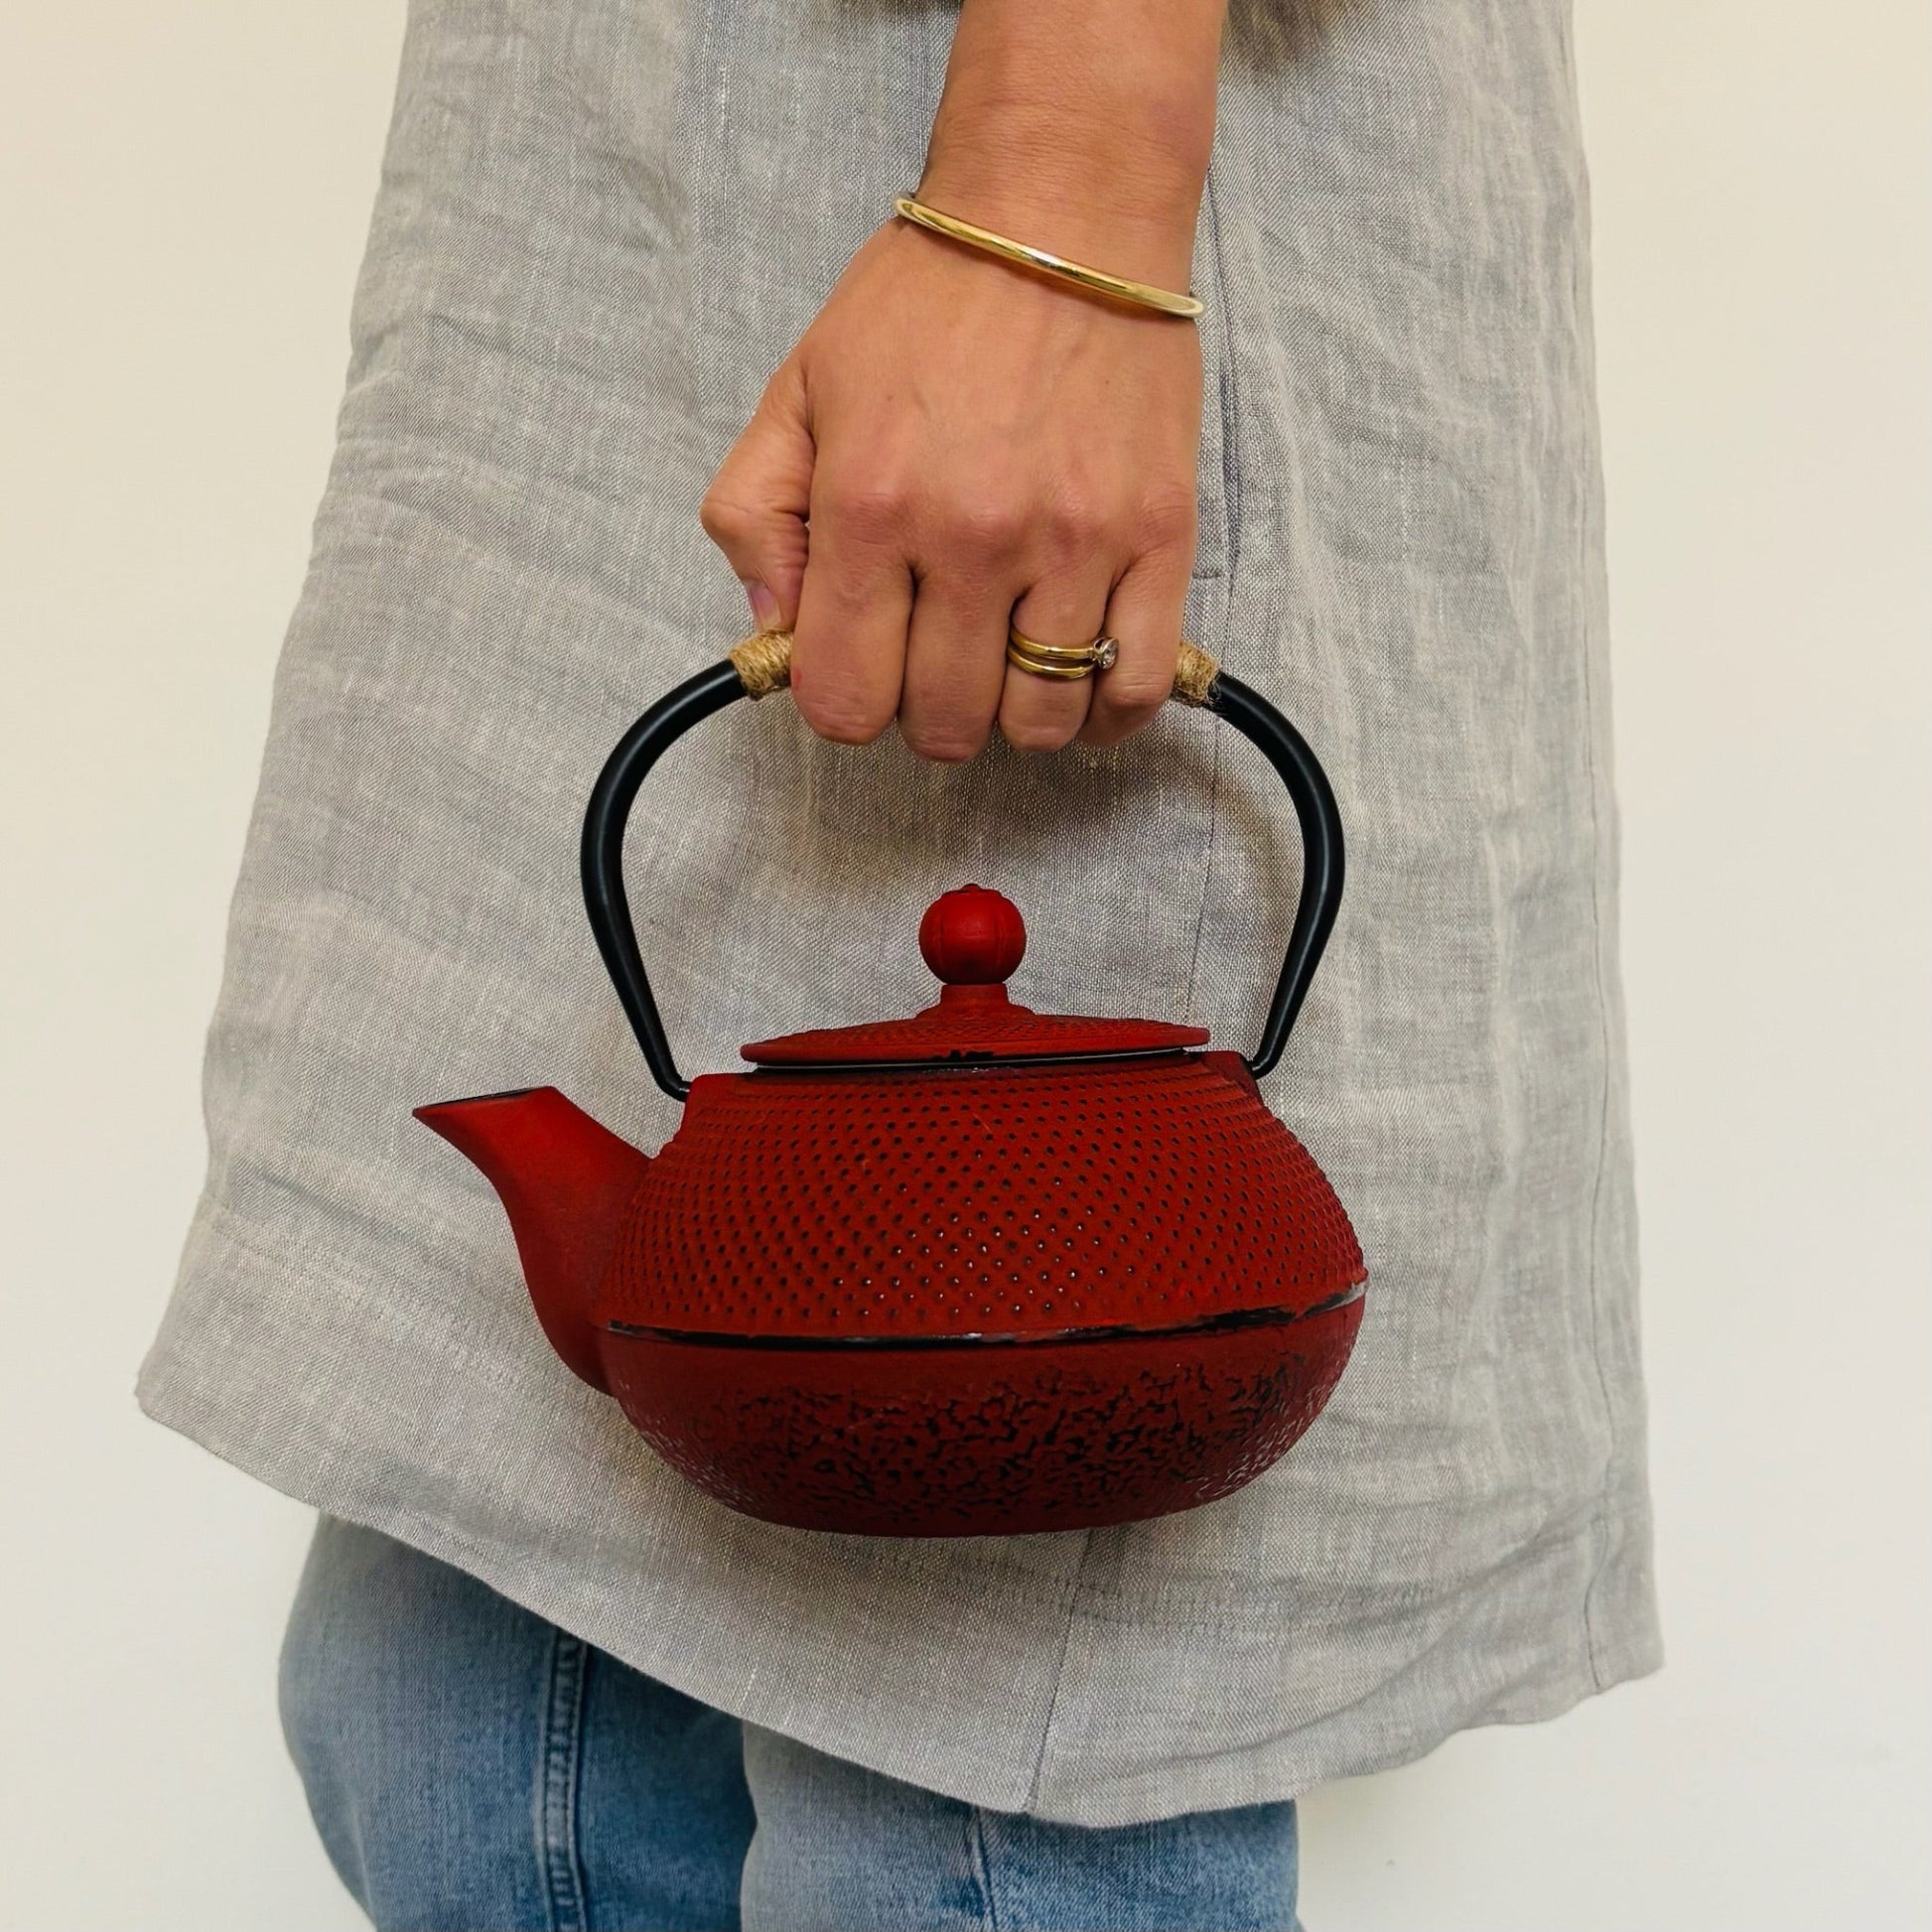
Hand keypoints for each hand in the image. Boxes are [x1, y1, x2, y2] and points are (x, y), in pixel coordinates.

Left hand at [698, 210, 1204, 758]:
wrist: (1062, 209)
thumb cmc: (927, 299)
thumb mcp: (798, 390)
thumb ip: (756, 517)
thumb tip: (774, 631)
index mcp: (870, 507)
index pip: (844, 698)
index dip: (844, 703)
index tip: (861, 668)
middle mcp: (973, 538)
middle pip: (944, 724)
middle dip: (927, 712)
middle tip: (935, 654)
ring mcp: (1075, 543)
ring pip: (1040, 721)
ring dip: (1014, 716)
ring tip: (1008, 660)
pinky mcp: (1158, 536)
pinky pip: (1136, 683)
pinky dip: (1105, 712)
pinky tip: (1081, 679)